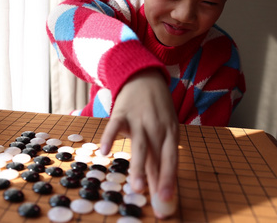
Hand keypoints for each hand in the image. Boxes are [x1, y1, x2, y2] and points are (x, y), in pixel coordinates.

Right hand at [99, 68, 178, 217]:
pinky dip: (109, 138)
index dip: (170, 179)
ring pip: (140, 145)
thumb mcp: (165, 127)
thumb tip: (160, 183)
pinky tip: (104, 152)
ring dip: (138, 167)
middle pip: (157, 156)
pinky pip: (114, 127)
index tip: (168, 199)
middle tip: (157, 199)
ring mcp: (139, 119)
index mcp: (170, 132)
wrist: (143, 76)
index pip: (171, 159)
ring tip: (137, 187)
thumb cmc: (156, 107)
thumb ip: (161, 152)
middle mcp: (156, 127)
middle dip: (158, 179)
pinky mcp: (121, 112)